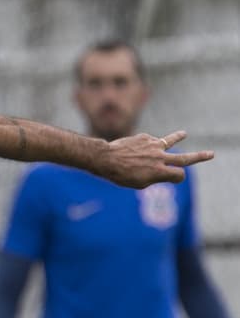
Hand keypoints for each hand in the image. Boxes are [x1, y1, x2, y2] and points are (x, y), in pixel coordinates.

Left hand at [98, 130, 213, 188]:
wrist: (106, 158)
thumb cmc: (120, 175)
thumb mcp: (139, 183)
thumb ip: (154, 176)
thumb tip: (161, 168)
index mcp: (160, 172)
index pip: (179, 175)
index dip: (177, 178)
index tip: (172, 178)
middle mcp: (160, 158)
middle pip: (185, 158)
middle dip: (199, 157)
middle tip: (211, 154)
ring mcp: (153, 145)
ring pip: (170, 141)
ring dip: (178, 137)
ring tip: (183, 134)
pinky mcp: (145, 137)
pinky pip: (149, 142)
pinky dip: (145, 146)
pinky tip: (134, 148)